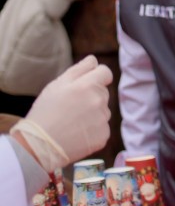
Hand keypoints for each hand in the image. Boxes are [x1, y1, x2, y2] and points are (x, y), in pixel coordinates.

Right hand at [13, 56, 112, 170]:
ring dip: (92, 114)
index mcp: (88, 85)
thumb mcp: (56, 85)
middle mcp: (99, 100)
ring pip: (103, 111)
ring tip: (71, 122)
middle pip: (103, 92)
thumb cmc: (45, 113)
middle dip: (91, 96)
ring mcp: (102, 119)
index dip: (96, 77)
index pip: (105, 72)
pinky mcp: (103, 136)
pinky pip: (102, 128)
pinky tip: (76, 134)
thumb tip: (94, 60)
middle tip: (70, 107)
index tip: (86, 85)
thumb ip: (79, 69)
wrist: (38, 146)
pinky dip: (93, 131)